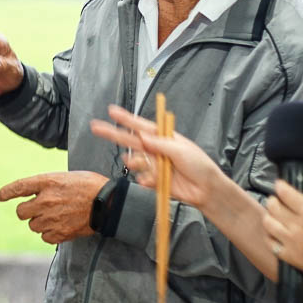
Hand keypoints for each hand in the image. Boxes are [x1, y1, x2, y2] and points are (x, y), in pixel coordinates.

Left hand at [0, 171, 106, 243]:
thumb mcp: (64, 177)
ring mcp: (52, 218)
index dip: (6, 192)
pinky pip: (44, 237)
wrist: (109, 202)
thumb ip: (45, 185)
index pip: (18, 187)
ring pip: (32, 225)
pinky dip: (49, 234)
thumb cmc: (88, 185)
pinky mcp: (61, 233)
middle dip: (27, 211)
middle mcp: (46, 200)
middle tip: (39, 208)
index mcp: (47, 182)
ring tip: (55, 216)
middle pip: (21, 212)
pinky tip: (60, 226)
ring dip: (39, 222)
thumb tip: (31, 194)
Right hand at [89, 104, 227, 209]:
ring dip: (135, 163)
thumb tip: (142, 136)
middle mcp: (156, 150)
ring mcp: (154, 165)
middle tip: (96, 127)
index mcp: (163, 138)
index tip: (112, 111)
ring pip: (134, 161)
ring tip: (141, 165)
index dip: (126, 119)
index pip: (141, 126)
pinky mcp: (154, 180)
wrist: (206, 191)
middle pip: (130, 140)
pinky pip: (142, 178)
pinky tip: (153, 180)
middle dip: (113, 134)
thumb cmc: (200, 166)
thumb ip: (160, 144)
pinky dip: (145, 179)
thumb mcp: (181, 150)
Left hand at [263, 180, 302, 299]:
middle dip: (273, 201)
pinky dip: (270, 236)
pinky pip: (270, 243)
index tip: (279, 185)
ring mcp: (292, 242)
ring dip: (269, 217)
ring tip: (274, 217)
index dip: (280, 187)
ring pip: (268, 223)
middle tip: (276, 201)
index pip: (286, 193)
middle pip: (273, 206)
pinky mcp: (289, 256)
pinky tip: (276, 235)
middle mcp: (299, 225)